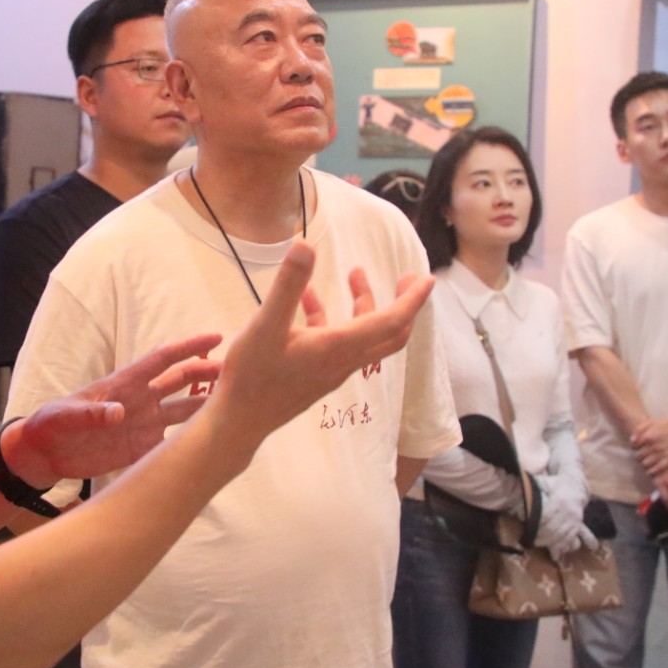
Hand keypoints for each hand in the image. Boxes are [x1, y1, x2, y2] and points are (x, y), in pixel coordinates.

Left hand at [6, 334, 223, 485]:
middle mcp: (141, 400)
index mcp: (125, 383)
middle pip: (182, 380)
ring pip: (184, 409)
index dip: (188, 347)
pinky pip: (174, 442)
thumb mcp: (66, 415)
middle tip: (236, 372)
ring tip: (234, 402)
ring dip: (207, 403)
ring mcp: (144, 424)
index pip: (162, 359)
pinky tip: (214, 438)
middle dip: (208, 373)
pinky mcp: (143, 448)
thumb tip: (118, 413)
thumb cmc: (51, 424)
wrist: (45, 453)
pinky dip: (194, 438)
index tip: (215, 337)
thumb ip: (92, 413)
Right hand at [209, 241, 432, 443]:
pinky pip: (337, 342)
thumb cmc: (253, 376)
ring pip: (363, 336)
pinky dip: (331, 318)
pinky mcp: (316, 374)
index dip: (412, 300)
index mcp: (339, 346)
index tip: (427, 279)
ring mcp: (331, 370)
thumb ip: (288, 285)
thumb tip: (306, 245)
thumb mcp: (266, 325)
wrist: (240, 422)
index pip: (391, 322)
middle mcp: (343, 360)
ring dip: (363, 305)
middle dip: (402, 304)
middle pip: (389, 333)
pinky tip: (307, 299)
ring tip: (353, 274)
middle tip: (406, 277)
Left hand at [534, 472, 597, 557]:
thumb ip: (531, 486)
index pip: (546, 516)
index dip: (536, 524)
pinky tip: (555, 553)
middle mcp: (570, 511)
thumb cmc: (554, 484)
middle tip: (531, 541)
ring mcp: (576, 519)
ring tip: (537, 544)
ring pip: (562, 536)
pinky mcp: (578, 526)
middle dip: (541, 537)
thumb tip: (515, 488)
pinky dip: (562, 546)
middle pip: (554, 528)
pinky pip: (571, 539)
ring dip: (550, 543)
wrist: (575, 486)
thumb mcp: (543, 482)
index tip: (527, 529)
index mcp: (560, 500)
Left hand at [632, 410, 667, 474]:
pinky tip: (651, 470)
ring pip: (646, 464)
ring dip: (645, 464)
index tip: (638, 449)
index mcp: (648, 436)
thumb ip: (640, 430)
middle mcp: (653, 446)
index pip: (634, 447)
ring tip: (647, 463)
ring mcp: (662, 453)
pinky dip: (652, 471)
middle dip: (639, 457)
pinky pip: (657, 469)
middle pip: (639, 456)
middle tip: (642, 457)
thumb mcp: (652, 422)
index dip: (635, 449)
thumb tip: (632, 441)